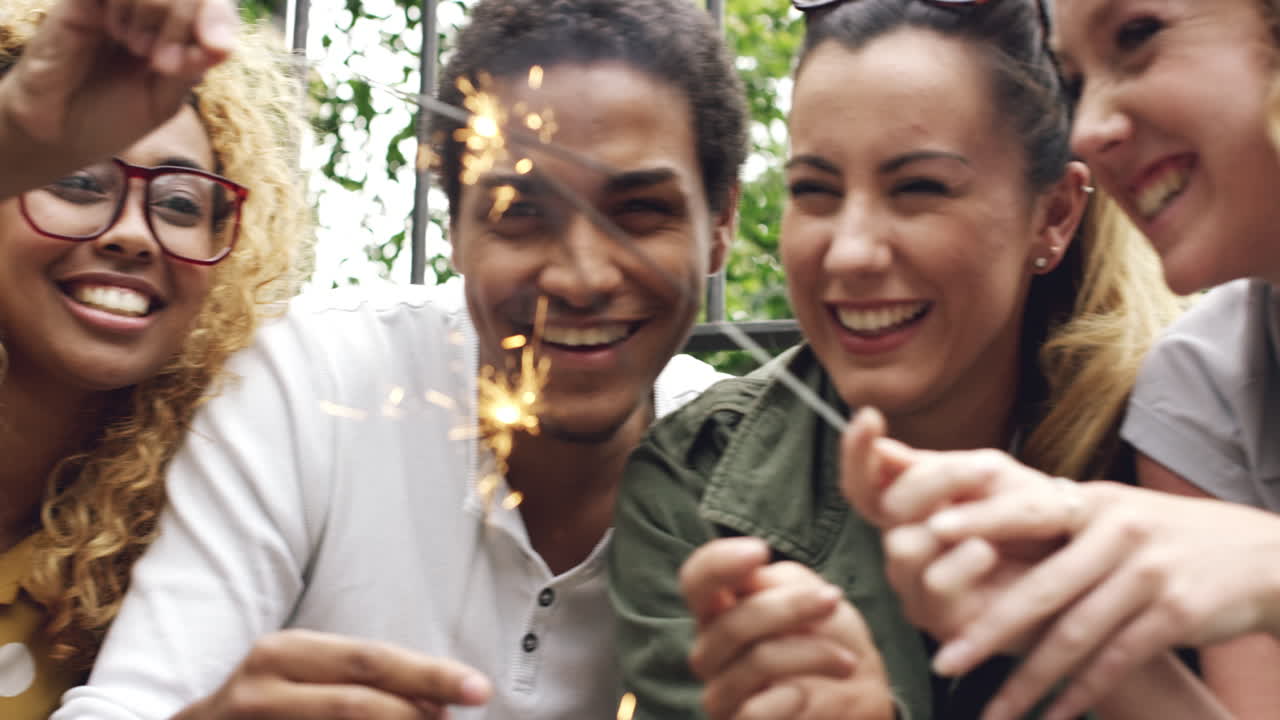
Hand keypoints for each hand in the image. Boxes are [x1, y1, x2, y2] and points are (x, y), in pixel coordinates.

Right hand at [0, 0, 236, 193]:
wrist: (57, 133)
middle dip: (188, 22)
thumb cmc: (112, 118)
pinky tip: (121, 33)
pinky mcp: (82, 2)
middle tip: (166, 63)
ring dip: (160, 13)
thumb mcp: (164, 99)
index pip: (212, 4)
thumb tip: (223, 45)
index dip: (220, 17)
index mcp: (176, 33)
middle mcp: (148, 11)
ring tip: (140, 51)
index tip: (217, 50)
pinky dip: (130, 3)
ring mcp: (114, 3)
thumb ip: (192, 67)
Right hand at [173, 629, 491, 718]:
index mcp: (286, 654)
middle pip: (356, 698)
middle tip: (463, 713)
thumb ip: (360, 685)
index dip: (428, 674)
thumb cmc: (262, 706)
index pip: (371, 660)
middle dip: (417, 709)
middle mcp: (263, 685)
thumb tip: (436, 707)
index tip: (478, 690)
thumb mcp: (301, 680)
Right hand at [681, 537, 894, 719]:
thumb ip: (778, 582)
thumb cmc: (828, 638)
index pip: (695, 581)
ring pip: (755, 664)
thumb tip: (754, 577)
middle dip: (789, 607)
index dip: (718, 564)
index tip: (760, 551)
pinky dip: (789, 698)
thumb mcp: (810, 594)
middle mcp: (712, 652)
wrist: (859, 695)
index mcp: (720, 611)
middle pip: (731, 624)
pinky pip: (755, 712)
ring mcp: (722, 694)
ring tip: (847, 660)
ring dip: (811, 654)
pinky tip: (807, 695)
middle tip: (833, 598)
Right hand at [839, 408, 1062, 638]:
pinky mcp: (941, 621)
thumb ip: (934, 468)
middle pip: (884, 508)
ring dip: (955, 520)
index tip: (870, 415)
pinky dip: (965, 560)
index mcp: (909, 510)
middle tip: (983, 469)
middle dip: (931, 483)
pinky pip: (935, 582)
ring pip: (904, 545)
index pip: (862, 484)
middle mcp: (904, 546)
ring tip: (998, 516)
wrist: (1086, 565)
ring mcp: (917, 587)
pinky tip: (989, 551)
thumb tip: (881, 450)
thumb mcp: (990, 477)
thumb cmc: (1035, 518)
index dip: (855, 452)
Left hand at [922, 480, 1279, 719]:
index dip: (978, 521)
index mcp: (1094, 502)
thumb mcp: (1119, 512)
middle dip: (988, 630)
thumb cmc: (1171, 536)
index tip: (929, 534)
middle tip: (943, 661)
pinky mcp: (1177, 612)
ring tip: (993, 710)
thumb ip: (1062, 521)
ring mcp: (1149, 573)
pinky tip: (1055, 715)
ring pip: (1076, 636)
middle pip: (1042, 589)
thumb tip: (983, 530)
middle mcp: (1119, 532)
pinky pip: (1118, 661)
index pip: (1027, 510)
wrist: (1264, 557)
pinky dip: (1084, 692)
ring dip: (1030, 681)